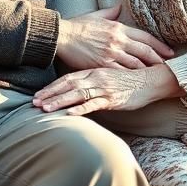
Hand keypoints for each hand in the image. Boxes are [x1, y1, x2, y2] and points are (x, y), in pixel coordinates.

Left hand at [33, 64, 183, 115]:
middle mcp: (96, 78)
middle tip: (34, 103)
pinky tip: (69, 114)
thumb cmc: (131, 79)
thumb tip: (80, 89)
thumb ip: (94, 80)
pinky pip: (94, 104)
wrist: (152, 80)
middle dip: (50, 94)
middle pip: (68, 85)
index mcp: (94, 71)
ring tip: (44, 109)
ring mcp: (104, 88)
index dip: (52, 86)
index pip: (68, 78)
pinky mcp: (113, 99)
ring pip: (77, 94)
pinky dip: (80, 108)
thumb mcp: (109, 76)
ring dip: (59, 102)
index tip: (38, 94)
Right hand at [57, 5, 174, 69]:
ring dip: (148, 70)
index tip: (170, 52)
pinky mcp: (102, 64)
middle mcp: (118, 40)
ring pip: (136, 64)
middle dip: (159, 59)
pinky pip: (121, 73)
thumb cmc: (78, 25)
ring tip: (158, 76)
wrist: (62, 36)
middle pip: (145, 51)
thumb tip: (119, 7)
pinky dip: (131, 78)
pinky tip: (138, 83)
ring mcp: (111, 53)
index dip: (159, 45)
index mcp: (118, 27)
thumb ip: (110, 12)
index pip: (145, 37)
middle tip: (170, 66)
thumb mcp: (96, 15)